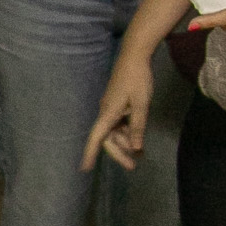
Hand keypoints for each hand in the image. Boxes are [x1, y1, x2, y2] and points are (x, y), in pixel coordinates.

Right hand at [82, 51, 156, 173]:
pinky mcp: (118, 105)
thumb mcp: (141, 104)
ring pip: (115, 132)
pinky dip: (128, 133)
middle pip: (108, 139)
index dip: (90, 154)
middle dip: (119, 153)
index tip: (84, 169)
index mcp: (108, 113)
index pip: (96, 138)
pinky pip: (120, 124)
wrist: (134, 56)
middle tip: (133, 166)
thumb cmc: (137, 79)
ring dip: (126, 143)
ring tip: (140, 155)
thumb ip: (138, 127)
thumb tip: (135, 148)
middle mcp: (106, 113)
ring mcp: (112, 109)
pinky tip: (138, 140)